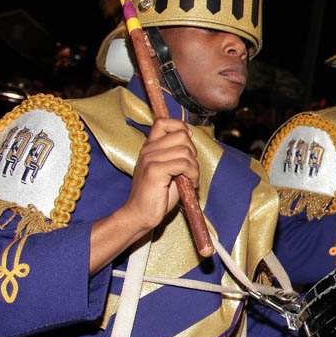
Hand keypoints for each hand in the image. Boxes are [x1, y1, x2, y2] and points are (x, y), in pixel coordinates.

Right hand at [121, 118, 198, 233]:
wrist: (140, 215)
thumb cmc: (157, 195)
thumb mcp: (168, 169)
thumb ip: (176, 153)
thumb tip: (191, 136)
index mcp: (150, 147)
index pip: (164, 121)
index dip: (181, 128)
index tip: (187, 147)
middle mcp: (148, 150)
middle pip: (182, 135)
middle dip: (193, 152)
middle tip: (190, 169)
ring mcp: (150, 159)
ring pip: (185, 151)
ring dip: (194, 167)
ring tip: (189, 180)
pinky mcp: (154, 171)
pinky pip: (183, 164)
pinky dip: (193, 175)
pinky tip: (188, 185)